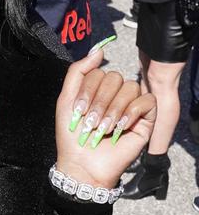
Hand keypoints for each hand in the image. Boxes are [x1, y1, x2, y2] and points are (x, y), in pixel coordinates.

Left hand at [55, 43, 155, 188]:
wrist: (83, 164)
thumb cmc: (73, 136)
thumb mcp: (66, 100)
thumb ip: (77, 72)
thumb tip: (99, 50)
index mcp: (98, 89)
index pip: (99, 72)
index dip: (88, 90)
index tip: (78, 111)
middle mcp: (115, 95)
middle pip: (115, 78)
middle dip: (100, 101)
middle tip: (91, 123)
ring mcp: (132, 106)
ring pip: (130, 87)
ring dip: (113, 109)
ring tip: (104, 128)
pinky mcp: (146, 119)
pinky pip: (147, 100)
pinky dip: (133, 111)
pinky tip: (121, 126)